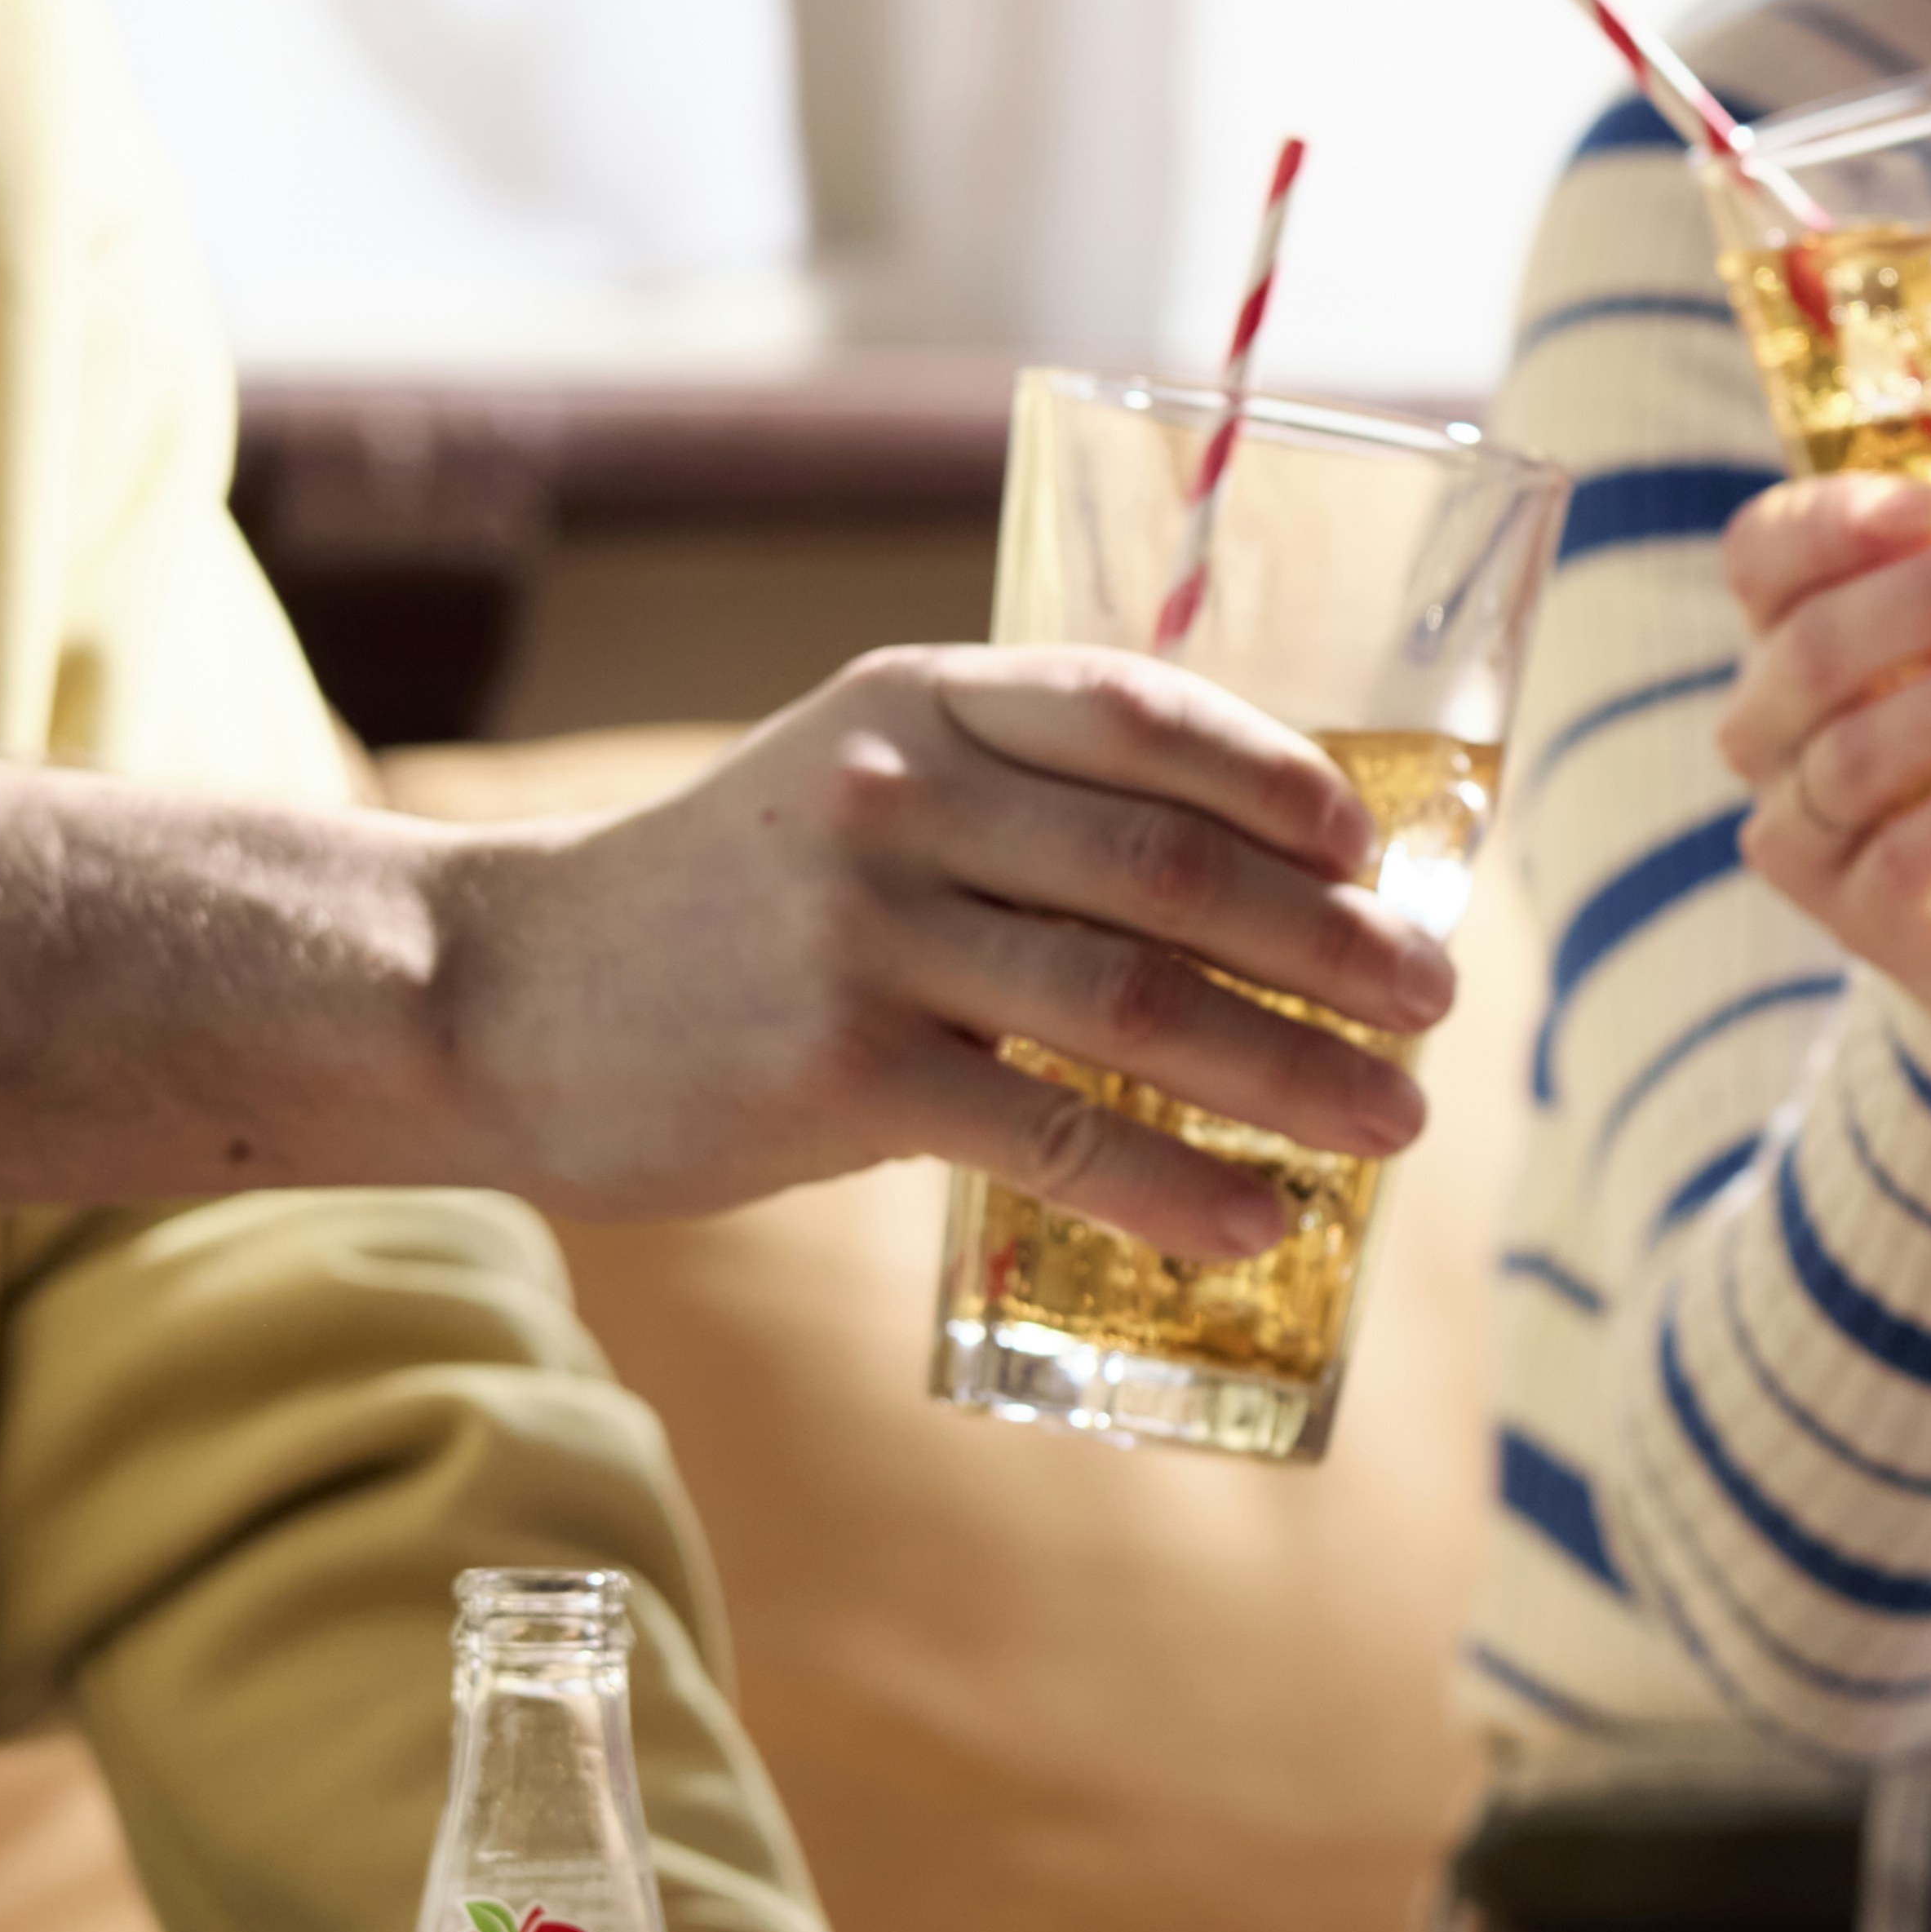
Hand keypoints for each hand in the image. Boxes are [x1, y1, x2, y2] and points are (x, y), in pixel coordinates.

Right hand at [433, 647, 1447, 1256]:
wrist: (495, 992)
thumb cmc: (716, 907)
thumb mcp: (850, 791)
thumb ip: (1008, 805)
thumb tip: (1235, 884)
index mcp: (919, 708)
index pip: (1142, 714)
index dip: (1280, 782)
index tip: (1377, 855)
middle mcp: (896, 797)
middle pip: (1173, 870)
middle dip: (1333, 946)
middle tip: (1436, 1004)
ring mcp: (867, 935)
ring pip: (1139, 1006)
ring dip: (1295, 1073)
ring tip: (1395, 1122)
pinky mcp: (841, 1073)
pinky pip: (1056, 1137)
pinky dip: (1178, 1187)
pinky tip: (1261, 1223)